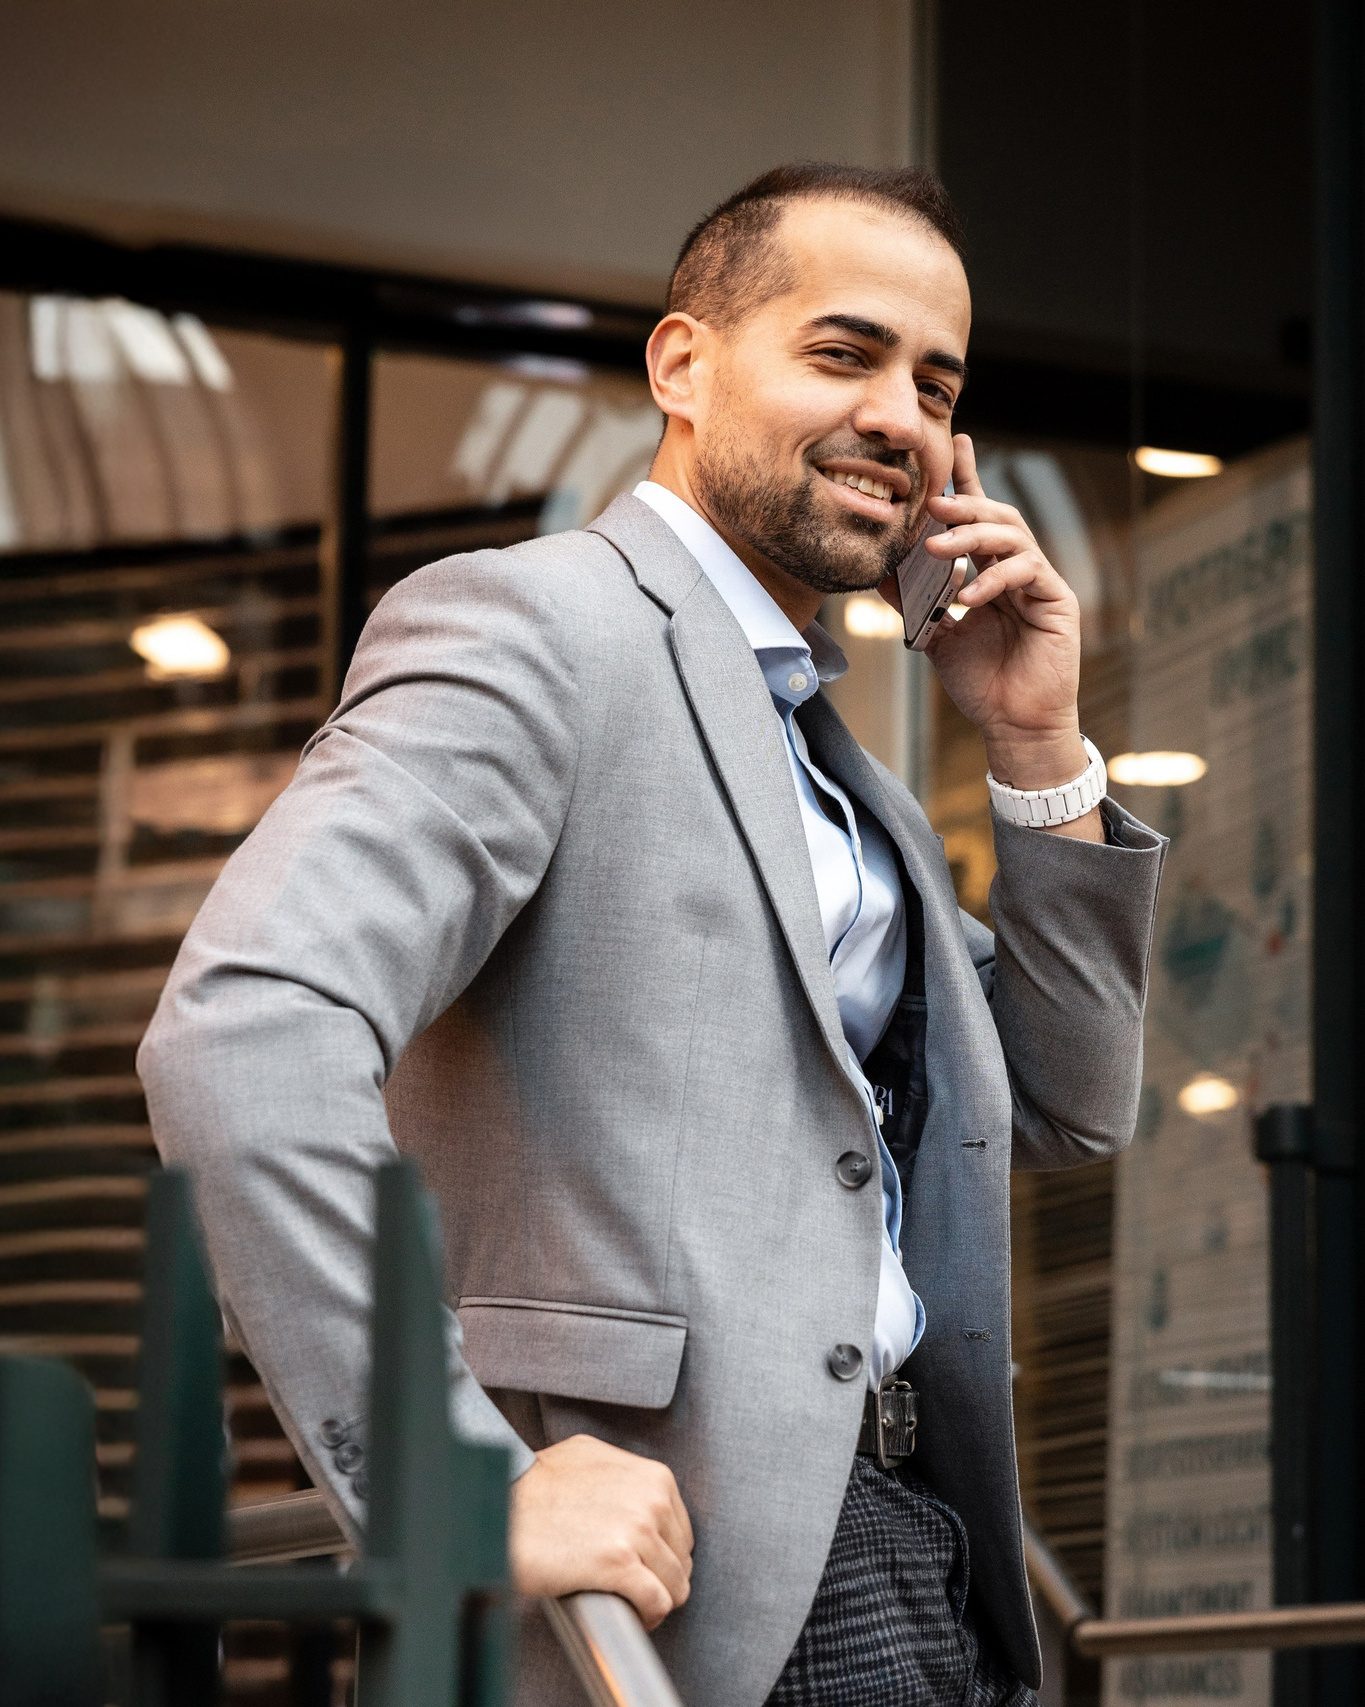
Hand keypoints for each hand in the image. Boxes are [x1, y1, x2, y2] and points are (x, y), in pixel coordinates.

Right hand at [507, 1434, 693, 1628]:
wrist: (501, 1506)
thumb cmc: (538, 1485)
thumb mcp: (594, 1458)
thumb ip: (628, 1476)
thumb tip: (643, 1496)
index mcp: (654, 1477)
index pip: (682, 1532)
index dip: (663, 1555)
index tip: (643, 1567)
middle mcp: (653, 1500)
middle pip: (681, 1560)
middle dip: (660, 1578)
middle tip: (633, 1587)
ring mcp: (638, 1531)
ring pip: (674, 1586)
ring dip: (653, 1600)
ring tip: (628, 1603)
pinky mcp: (619, 1564)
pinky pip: (657, 1603)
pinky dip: (648, 1617)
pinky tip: (629, 1615)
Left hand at [878, 433, 1100, 839]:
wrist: (1014, 725)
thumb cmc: (981, 683)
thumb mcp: (934, 636)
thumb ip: (913, 602)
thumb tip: (878, 571)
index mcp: (990, 572)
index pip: (978, 518)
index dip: (968, 479)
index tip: (955, 443)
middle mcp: (1017, 570)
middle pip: (997, 516)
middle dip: (965, 505)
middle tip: (931, 504)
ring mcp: (1039, 583)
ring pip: (1013, 536)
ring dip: (973, 538)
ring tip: (937, 549)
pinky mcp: (1056, 601)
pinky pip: (1026, 573)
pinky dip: (993, 579)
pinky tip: (967, 595)